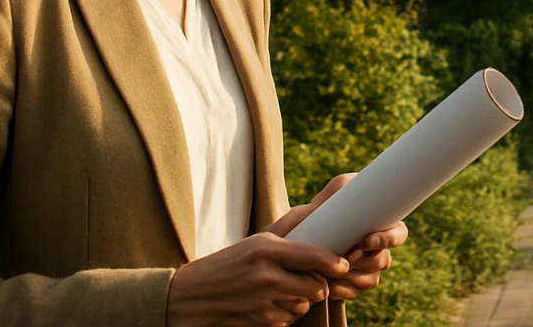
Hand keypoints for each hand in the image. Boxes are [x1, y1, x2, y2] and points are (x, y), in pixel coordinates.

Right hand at [165, 231, 352, 326]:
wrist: (188, 296)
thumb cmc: (229, 263)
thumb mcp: (256, 242)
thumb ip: (289, 235)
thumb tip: (320, 215)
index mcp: (266, 249)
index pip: (314, 256)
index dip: (335, 263)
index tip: (343, 264)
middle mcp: (266, 276)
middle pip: (317, 286)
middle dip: (319, 285)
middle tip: (313, 279)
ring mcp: (262, 302)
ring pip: (304, 305)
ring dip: (301, 300)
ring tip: (285, 290)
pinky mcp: (259, 322)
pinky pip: (288, 319)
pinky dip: (285, 313)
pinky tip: (270, 303)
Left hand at [269, 173, 409, 301]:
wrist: (297, 241)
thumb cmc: (317, 213)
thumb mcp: (328, 197)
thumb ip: (339, 188)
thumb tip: (349, 186)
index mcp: (379, 225)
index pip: (399, 233)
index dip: (389, 239)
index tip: (368, 241)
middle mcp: (378, 250)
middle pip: (384, 260)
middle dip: (365, 260)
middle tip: (347, 257)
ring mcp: (367, 271)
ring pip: (370, 279)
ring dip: (351, 275)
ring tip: (331, 270)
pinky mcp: (353, 287)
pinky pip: (354, 293)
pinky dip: (340, 289)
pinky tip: (327, 283)